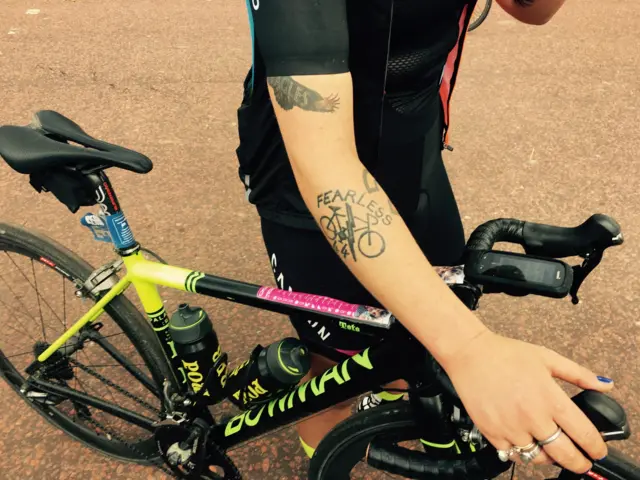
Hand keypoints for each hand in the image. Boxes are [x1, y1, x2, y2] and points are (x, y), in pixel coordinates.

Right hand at [442, 331, 613, 472]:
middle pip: (564, 454)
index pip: (583, 433)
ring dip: (548, 457)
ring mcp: (510, 427)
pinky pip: (512, 454)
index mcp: (549, 397)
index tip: (597, 450)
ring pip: (538, 458)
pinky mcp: (491, 432)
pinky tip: (524, 442)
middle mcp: (532, 416)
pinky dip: (521, 452)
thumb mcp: (546, 357)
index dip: (595, 447)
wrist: (468, 354)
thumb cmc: (505, 353)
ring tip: (549, 449)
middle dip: (578, 462)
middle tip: (581, 461)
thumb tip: (605, 385)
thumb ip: (578, 374)